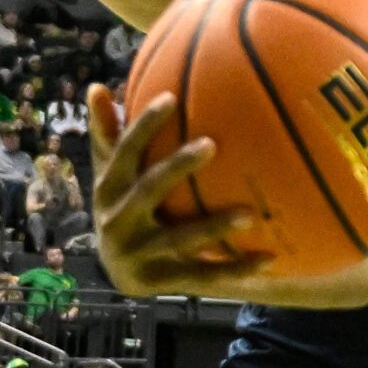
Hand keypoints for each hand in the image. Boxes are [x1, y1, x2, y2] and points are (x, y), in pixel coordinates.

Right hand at [88, 86, 265, 295]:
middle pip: (148, 190)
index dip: (144, 126)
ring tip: (250, 214)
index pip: (124, 152)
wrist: (121, 271)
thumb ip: (109, 135)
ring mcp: (136, 254)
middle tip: (211, 144)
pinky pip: (202, 276)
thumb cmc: (125, 205)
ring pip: (178, 240)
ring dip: (213, 227)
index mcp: (108, 190)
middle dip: (176, 167)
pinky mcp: (159, 282)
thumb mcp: (113, 174)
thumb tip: (96, 86)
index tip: (170, 97)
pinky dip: (235, 270)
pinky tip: (270, 259)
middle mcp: (116, 221)